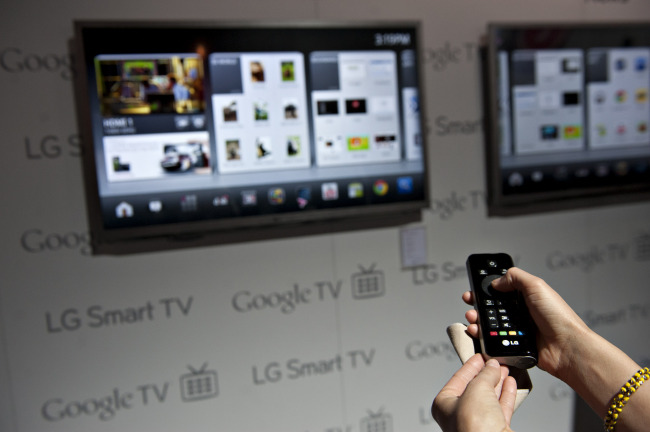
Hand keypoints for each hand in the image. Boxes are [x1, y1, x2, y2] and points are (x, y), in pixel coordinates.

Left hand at [432, 353, 516, 431]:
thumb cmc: (473, 426)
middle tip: (494, 362)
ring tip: (504, 370)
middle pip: (474, 388)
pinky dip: (506, 395)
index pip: (457, 379)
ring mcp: (477, 424)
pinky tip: (510, 385)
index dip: (470, 366)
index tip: (479, 357)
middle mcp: (459, 416)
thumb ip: (485, 374)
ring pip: (488, 398)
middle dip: (486, 374)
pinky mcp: (494, 430)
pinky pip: (500, 409)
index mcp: (444, 405)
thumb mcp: (477, 388)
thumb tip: (491, 367)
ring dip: (497, 383)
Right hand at [462, 267, 589, 380]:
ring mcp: (517, 331)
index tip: (474, 288)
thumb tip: (496, 281)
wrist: (567, 347)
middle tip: (470, 303)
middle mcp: (521, 314)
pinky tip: (477, 332)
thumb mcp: (536, 286)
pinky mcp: (514, 346)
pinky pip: (494, 341)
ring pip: (490, 325)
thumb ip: (515, 277)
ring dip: (477, 320)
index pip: (501, 291)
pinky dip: (483, 337)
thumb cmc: (558, 317)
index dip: (487, 289)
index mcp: (526, 298)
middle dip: (478, 305)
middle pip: (492, 308)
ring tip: (472, 318)